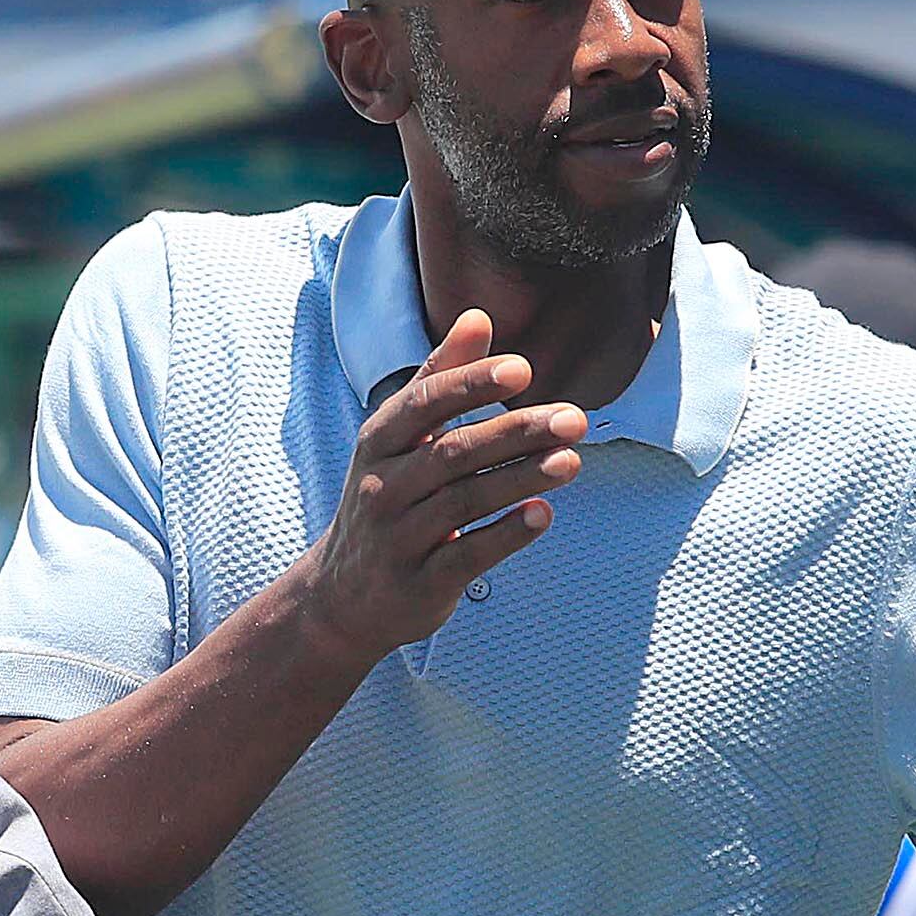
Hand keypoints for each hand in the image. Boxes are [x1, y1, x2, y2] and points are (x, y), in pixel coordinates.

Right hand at [298, 308, 585, 660]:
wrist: (341, 598)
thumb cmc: (386, 501)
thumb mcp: (397, 440)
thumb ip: (439, 379)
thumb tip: (479, 317)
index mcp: (379, 443)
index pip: (423, 403)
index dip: (470, 384)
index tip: (522, 368)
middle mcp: (382, 487)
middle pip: (453, 452)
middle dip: (515, 432)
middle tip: (574, 419)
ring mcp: (399, 538)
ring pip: (463, 502)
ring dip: (520, 479)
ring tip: (571, 461)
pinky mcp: (419, 583)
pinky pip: (465, 556)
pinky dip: (505, 535)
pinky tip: (543, 516)